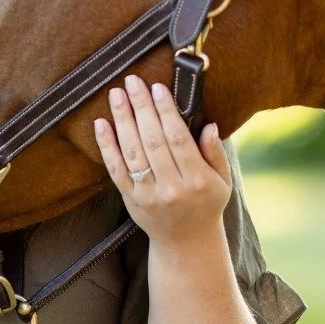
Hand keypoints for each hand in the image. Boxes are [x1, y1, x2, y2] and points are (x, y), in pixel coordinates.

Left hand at [94, 74, 231, 246]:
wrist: (186, 242)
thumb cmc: (206, 205)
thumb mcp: (222, 181)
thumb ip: (216, 153)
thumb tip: (209, 125)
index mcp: (196, 180)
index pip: (178, 139)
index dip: (166, 112)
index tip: (157, 88)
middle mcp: (171, 187)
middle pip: (153, 141)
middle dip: (141, 108)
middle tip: (133, 81)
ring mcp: (148, 194)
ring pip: (132, 151)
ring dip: (122, 120)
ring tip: (117, 94)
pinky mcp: (130, 199)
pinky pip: (115, 169)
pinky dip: (106, 145)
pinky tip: (101, 123)